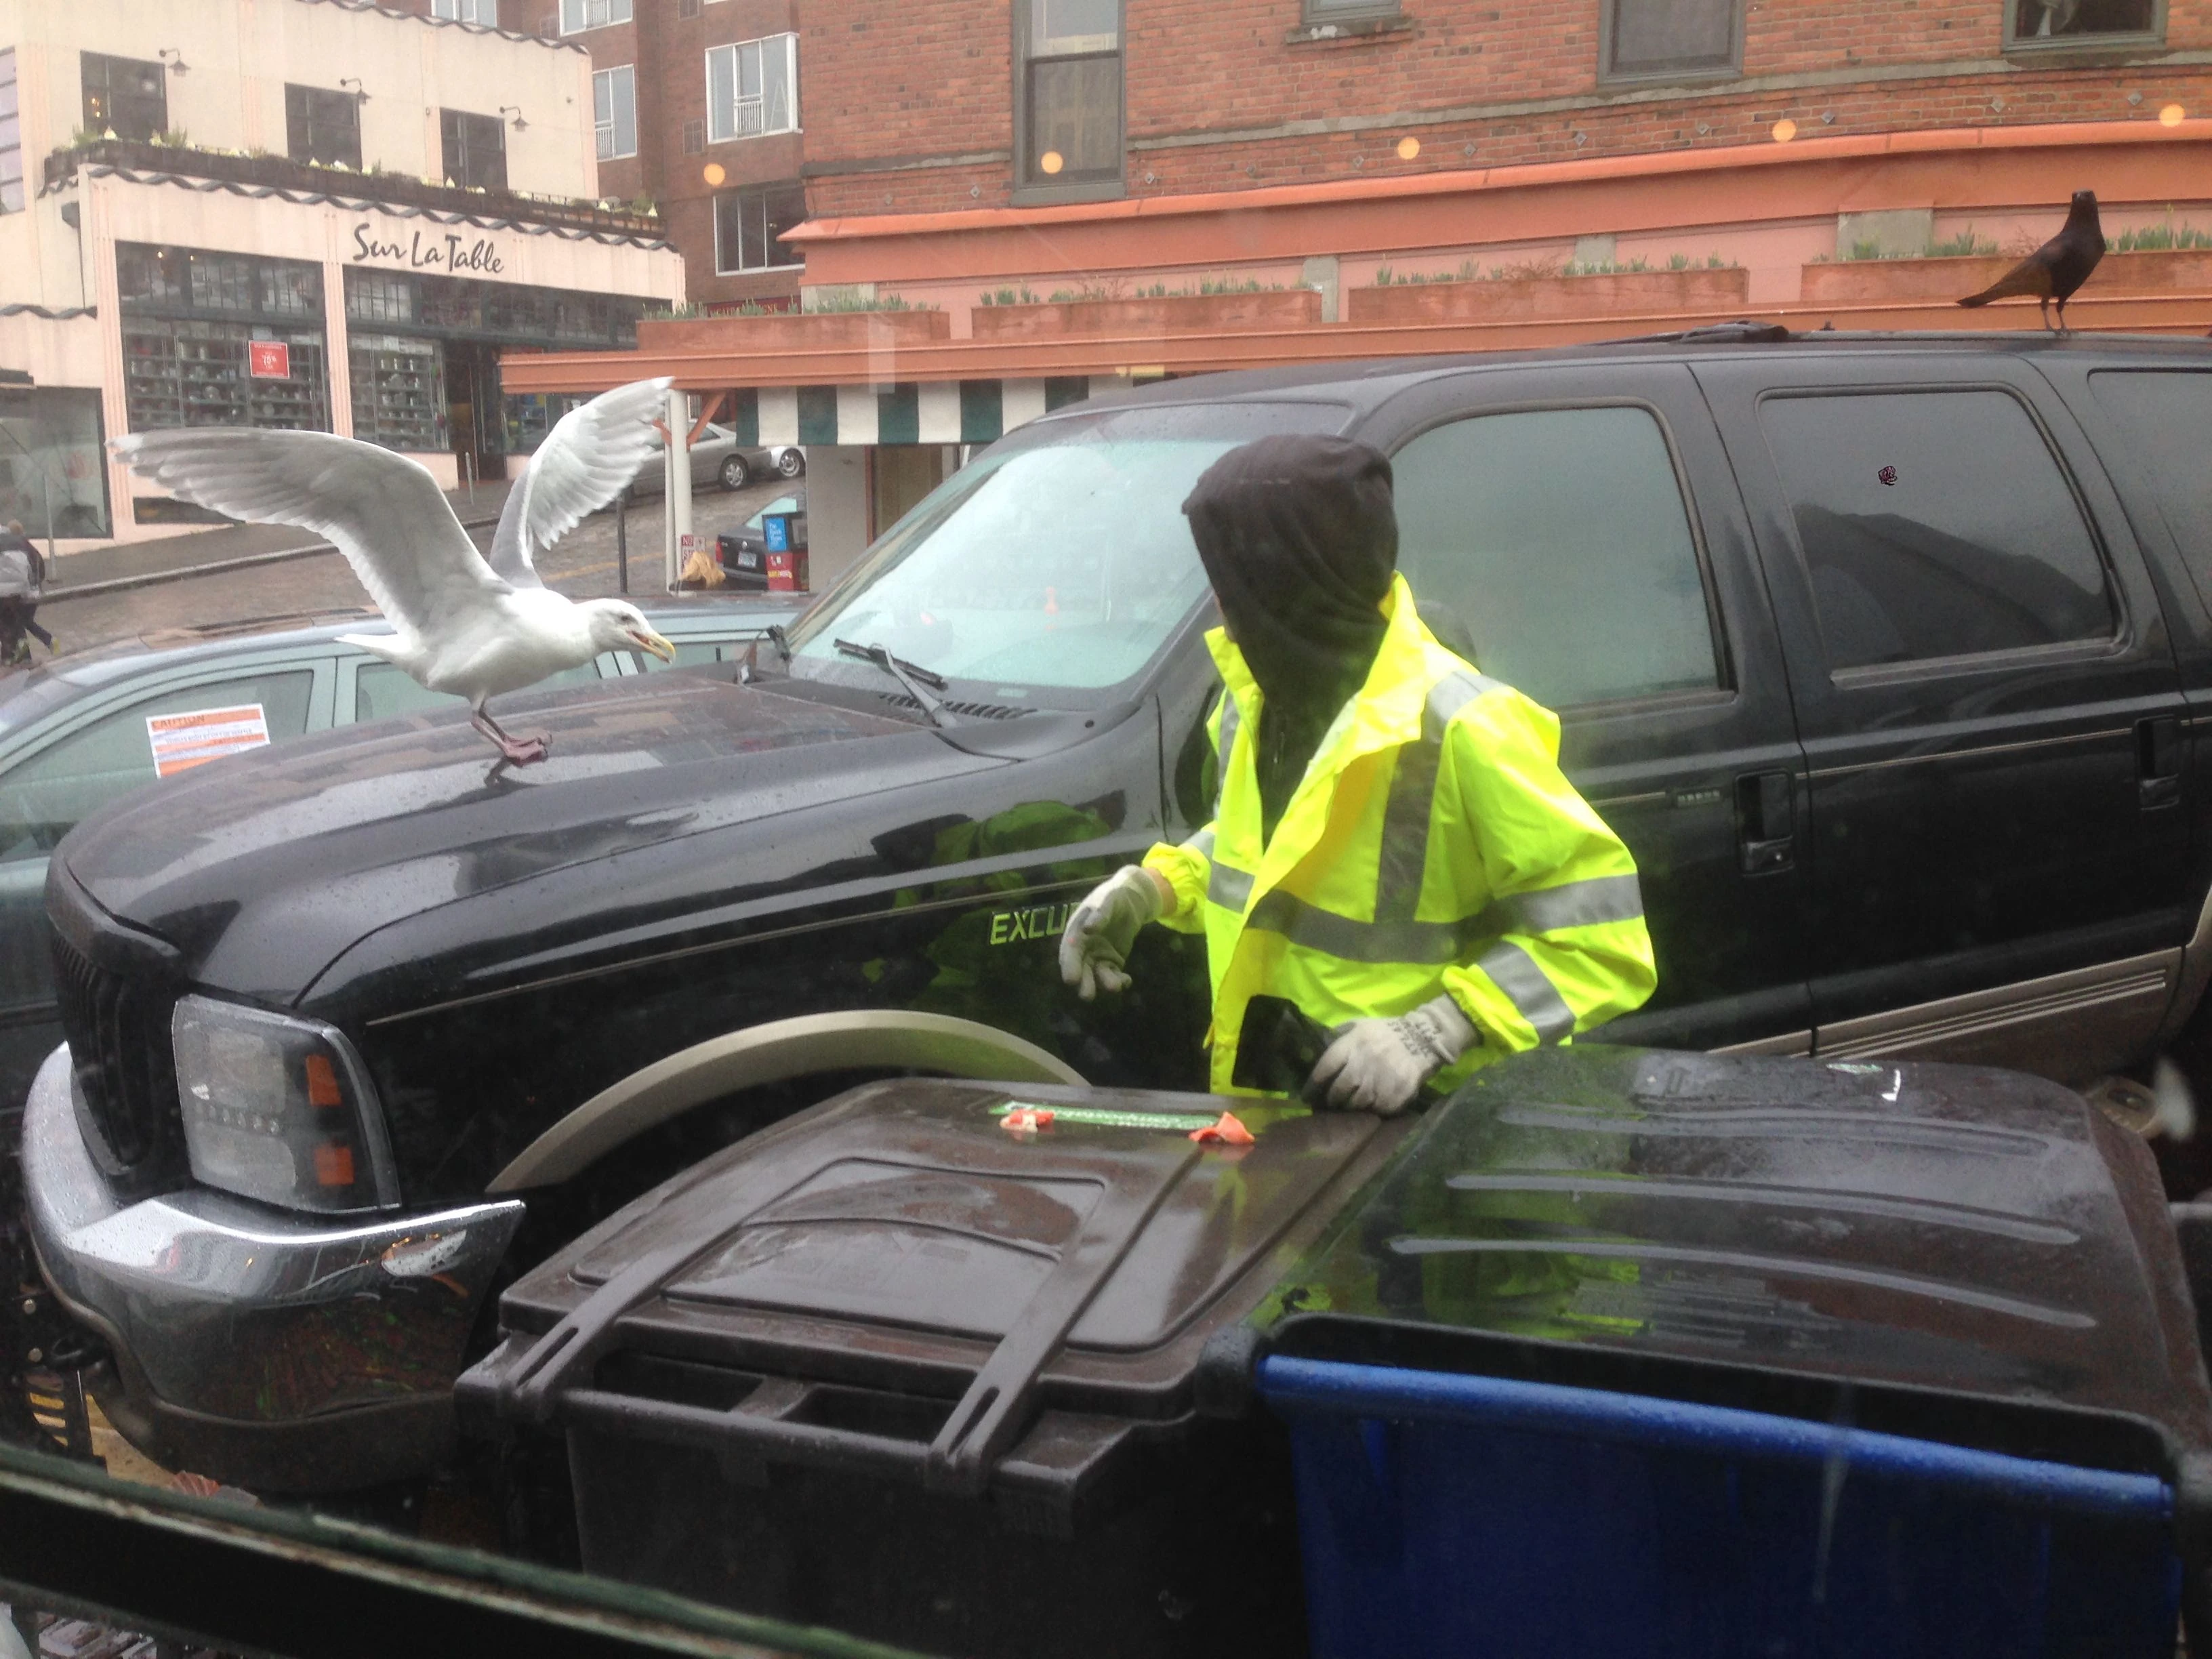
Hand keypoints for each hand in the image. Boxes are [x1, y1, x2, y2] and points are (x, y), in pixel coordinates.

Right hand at [1059, 866, 1168, 999]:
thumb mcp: (1107, 901)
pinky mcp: (1112, 961)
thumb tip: (1088, 929)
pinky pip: (1113, 974)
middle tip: (1087, 996)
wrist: (1130, 900)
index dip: (1070, 966)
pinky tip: (1127, 981)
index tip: (1071, 980)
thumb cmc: (1113, 897)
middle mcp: (1084, 948)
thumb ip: (1098, 915)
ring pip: (1098, 974)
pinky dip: (1119, 980)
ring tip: (1116, 987)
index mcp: (1076, 933)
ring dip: (1105, 982)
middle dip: (1084, 982)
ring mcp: (1098, 956)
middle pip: (1082, 969)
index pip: (1071, 952)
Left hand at [1305, 995, 1477, 1114]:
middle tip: (1329, 1103)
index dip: (1312, 1086)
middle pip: (1337, 1092)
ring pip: (1354, 1104)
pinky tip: (1369, 1106)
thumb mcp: (1359, 1025)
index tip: (1307, 1095)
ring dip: (1349, 1107)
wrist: (1422, 1040)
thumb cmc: (1385, 1033)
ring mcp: (1378, 1083)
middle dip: (1330, 1100)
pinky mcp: (1393, 1097)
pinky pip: (1374, 1111)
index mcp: (1351, 1045)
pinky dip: (1370, 1110)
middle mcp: (1362, 1065)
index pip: (1323, 1070)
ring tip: (1348, 1106)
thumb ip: (1338, 1036)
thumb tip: (1317, 1048)